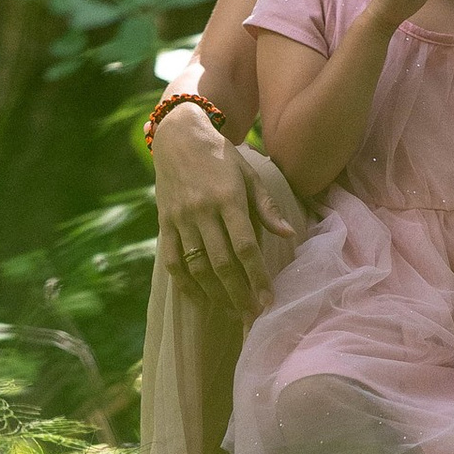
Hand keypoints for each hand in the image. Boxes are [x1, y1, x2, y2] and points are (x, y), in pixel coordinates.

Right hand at [155, 103, 277, 320]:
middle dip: (239, 294)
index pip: (245, 247)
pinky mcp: (164, 223)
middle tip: (253, 316)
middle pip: (221, 263)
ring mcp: (180, 219)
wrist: (179, 136)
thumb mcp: (250, 174)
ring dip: (215, 294)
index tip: (269, 299)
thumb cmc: (222, 156)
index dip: (258, 277)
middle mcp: (202, 211)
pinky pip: (171, 260)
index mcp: (228, 199)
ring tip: (232, 311)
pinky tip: (200, 300)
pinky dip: (184, 284)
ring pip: (196, 266)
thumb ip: (267, 207)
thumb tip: (289, 234)